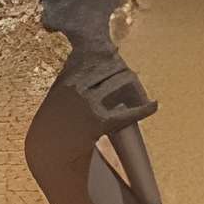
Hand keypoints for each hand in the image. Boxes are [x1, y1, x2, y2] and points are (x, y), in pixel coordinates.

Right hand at [26, 52, 162, 203]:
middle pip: (109, 69)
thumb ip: (71, 80)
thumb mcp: (58, 96)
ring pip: (119, 83)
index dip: (108, 59)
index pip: (93, 62)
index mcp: (68, 80)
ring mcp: (88, 104)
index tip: (116, 54)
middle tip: (132, 74)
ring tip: (140, 86)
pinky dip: (144, 109)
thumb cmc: (54, 124)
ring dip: (132, 82)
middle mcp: (77, 88)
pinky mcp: (99, 121)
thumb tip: (82, 66)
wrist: (49, 150)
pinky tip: (154, 105)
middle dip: (122, 70)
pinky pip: (127, 112)